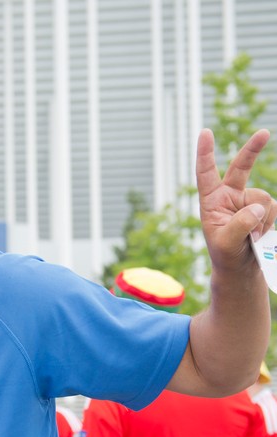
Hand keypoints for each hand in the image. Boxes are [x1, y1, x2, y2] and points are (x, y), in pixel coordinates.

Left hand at [197, 128, 276, 273]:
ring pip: (263, 198)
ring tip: (251, 237)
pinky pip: (274, 208)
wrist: (242, 266)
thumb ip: (239, 225)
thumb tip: (256, 207)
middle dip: (253, 149)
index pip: (206, 173)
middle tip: (264, 132)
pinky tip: (260, 234)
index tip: (205, 132)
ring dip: (261, 220)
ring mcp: (248, 200)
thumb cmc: (226, 254)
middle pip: (241, 168)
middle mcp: (229, 195)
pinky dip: (270, 222)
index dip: (205, 153)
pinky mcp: (264, 207)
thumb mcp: (226, 243)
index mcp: (211, 200)